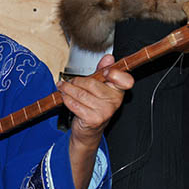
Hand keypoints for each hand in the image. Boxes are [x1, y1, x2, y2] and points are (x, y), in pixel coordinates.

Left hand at [56, 54, 133, 188]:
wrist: (88, 131)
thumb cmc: (93, 107)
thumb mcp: (99, 87)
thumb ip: (103, 71)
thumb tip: (109, 58)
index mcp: (118, 91)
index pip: (126, 80)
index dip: (115, 74)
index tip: (105, 72)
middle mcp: (114, 102)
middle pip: (91, 83)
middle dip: (76, 81)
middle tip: (69, 81)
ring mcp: (104, 112)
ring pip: (80, 93)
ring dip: (67, 89)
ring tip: (62, 87)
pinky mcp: (93, 119)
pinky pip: (75, 104)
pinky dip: (66, 99)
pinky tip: (64, 97)